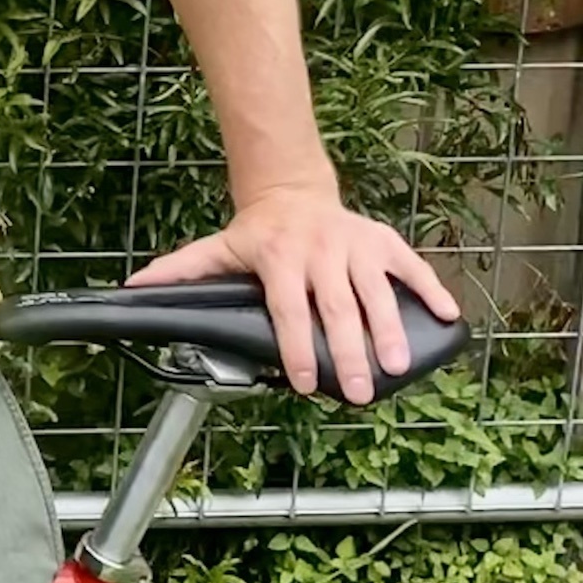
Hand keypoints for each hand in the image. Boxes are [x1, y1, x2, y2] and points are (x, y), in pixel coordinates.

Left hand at [126, 188, 460, 403]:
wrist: (292, 189)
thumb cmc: (257, 232)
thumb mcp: (218, 247)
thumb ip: (182, 272)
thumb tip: (134, 288)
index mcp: (278, 256)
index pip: (289, 307)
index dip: (298, 345)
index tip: (307, 382)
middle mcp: (319, 248)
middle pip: (336, 305)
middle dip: (348, 351)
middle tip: (360, 392)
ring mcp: (354, 243)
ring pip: (376, 290)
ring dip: (390, 330)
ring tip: (396, 368)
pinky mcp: (382, 239)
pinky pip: (412, 265)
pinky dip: (431, 290)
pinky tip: (448, 317)